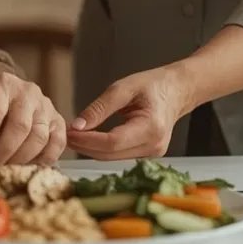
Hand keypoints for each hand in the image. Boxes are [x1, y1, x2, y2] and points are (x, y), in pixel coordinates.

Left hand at [0, 72, 66, 165]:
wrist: (9, 94)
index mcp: (0, 85)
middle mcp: (27, 92)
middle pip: (19, 127)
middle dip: (2, 153)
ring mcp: (45, 105)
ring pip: (38, 137)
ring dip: (20, 159)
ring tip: (5, 171)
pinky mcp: (58, 120)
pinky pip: (56, 144)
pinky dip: (43, 160)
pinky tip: (27, 167)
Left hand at [66, 64, 194, 160]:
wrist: (177, 91)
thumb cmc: (153, 85)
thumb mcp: (123, 88)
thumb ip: (100, 108)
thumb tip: (77, 126)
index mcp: (151, 127)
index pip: (112, 142)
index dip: (87, 140)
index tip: (69, 132)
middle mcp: (154, 146)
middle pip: (110, 154)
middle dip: (85, 146)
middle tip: (65, 134)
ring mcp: (152, 153)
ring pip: (112, 158)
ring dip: (90, 149)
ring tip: (73, 135)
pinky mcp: (147, 154)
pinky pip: (118, 155)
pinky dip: (101, 149)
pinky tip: (88, 138)